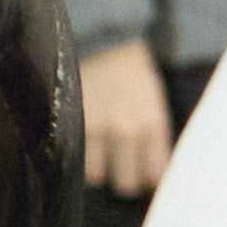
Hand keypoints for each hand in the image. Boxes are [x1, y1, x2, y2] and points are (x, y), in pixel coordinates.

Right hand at [75, 38, 177, 196]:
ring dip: (99, 171)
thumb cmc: (134, 76)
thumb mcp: (154, 104)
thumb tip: (154, 172)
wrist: (104, 43)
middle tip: (122, 173)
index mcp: (152, 125)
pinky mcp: (72, 122)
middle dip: (124, 179)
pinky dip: (79, 159)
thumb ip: (154, 137)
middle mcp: (125, 131)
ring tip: (100, 161)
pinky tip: (84, 150)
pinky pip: (75, 158)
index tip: (146, 181)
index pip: (154, 174)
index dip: (150, 181)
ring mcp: (96, 128)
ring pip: (97, 176)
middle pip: (125, 183)